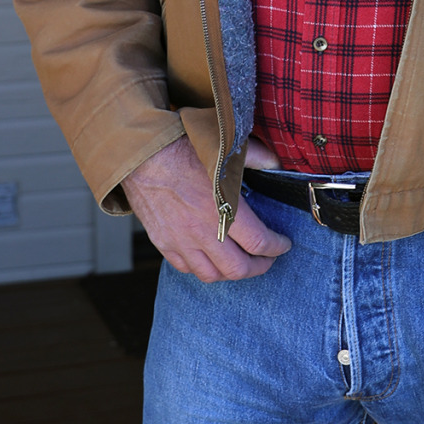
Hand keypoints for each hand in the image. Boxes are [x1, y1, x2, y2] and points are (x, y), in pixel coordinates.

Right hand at [122, 136, 290, 282]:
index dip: (276, 246)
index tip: (283, 243)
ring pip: (212, 274)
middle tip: (266, 258)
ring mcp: (180, 240)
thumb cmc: (181, 149)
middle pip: (238, 268)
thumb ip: (255, 157)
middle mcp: (202, 231)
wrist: (140, 155)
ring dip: (230, 272)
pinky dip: (202, 268)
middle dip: (258, 267)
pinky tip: (210, 258)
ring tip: (240, 262)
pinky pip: (186, 268)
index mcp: (222, 208)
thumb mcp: (224, 149)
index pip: (259, 242)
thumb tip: (275, 163)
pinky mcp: (163, 242)